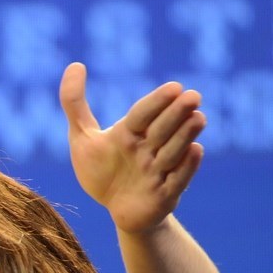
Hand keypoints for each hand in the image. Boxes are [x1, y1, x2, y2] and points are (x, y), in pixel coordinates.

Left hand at [61, 62, 206, 234]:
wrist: (116, 208)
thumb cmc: (102, 171)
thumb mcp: (83, 138)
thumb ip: (74, 103)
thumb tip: (75, 64)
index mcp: (130, 133)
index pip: (143, 113)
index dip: (157, 102)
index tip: (174, 87)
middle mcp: (148, 149)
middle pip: (163, 129)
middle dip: (176, 113)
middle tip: (192, 96)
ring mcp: (158, 172)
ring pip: (173, 151)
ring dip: (185, 135)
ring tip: (198, 118)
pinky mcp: (165, 195)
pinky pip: (178, 180)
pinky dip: (187, 167)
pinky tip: (195, 151)